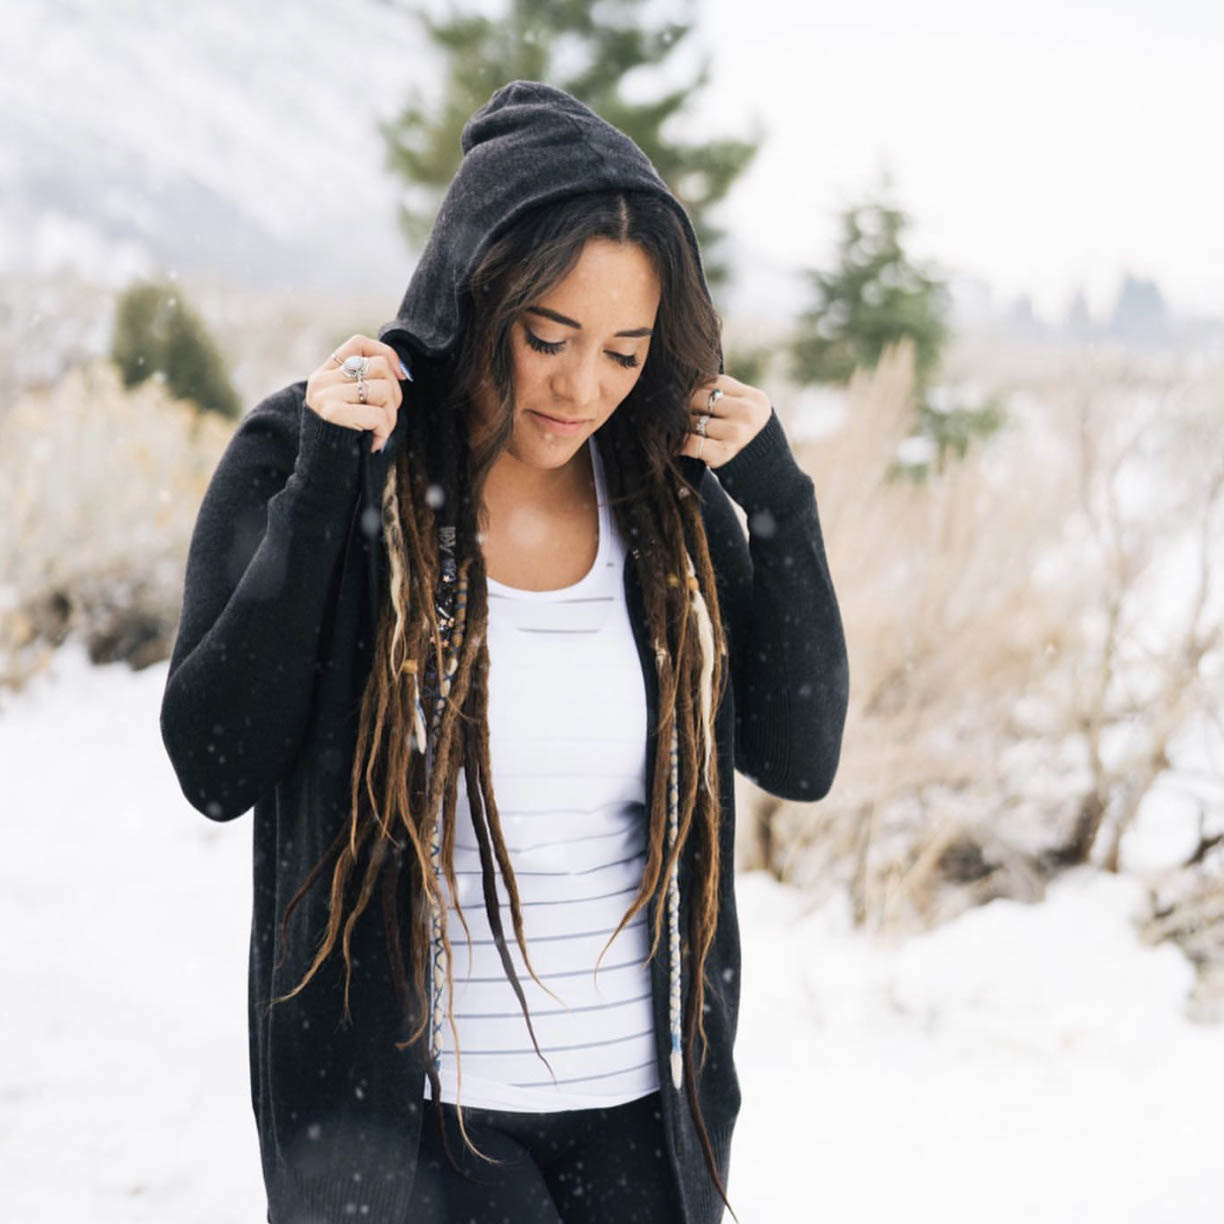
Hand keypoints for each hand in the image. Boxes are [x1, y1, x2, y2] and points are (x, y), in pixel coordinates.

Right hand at [304, 335, 411, 454]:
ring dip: (390, 416)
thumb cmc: (347, 440)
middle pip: (378, 366)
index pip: (358, 343)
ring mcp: (325, 395)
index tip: (401, 376)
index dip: (386, 353)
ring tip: (379, 432)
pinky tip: (373, 443)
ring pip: (382, 389)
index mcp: (325, 374)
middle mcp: (322, 380)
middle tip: (386, 418)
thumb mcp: (354, 406)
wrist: (324, 474)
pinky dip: (383, 431)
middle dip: (394, 394)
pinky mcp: (333, 413)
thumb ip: (368, 384)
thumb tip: (403, 372)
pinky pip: (378, 413)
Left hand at [674, 373, 771, 469]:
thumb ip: (722, 395)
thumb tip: (683, 387)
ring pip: (695, 420)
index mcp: (754, 399)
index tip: (689, 396)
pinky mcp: (724, 453)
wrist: (758, 467)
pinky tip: (675, 446)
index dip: (698, 388)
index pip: (715, 382)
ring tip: (678, 428)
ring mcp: (737, 433)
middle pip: (702, 399)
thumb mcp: (742, 409)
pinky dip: (680, 445)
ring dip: (683, 425)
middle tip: (677, 412)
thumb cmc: (742, 433)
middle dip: (687, 405)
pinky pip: (692, 443)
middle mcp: (748, 413)